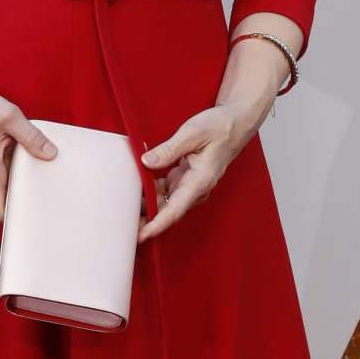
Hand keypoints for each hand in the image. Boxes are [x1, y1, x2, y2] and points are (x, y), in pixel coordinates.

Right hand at [0, 81, 56, 222]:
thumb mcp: (10, 118)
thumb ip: (31, 137)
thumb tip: (50, 153)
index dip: (14, 218)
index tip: (33, 216)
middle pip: (7, 202)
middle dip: (25, 201)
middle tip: (48, 195)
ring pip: (9, 187)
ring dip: (24, 183)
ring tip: (44, 175)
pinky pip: (8, 173)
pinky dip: (20, 170)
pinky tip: (32, 158)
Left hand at [137, 105, 247, 241]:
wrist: (236, 123)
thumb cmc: (221, 127)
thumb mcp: (193, 132)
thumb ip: (168, 149)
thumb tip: (147, 162)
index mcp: (201, 180)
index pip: (176, 209)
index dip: (157, 224)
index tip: (142, 235)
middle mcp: (196, 187)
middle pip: (168, 211)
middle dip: (147, 219)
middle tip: (123, 223)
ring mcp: (191, 184)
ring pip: (165, 201)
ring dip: (147, 205)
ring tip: (125, 206)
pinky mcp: (186, 178)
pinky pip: (166, 190)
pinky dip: (152, 190)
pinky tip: (137, 187)